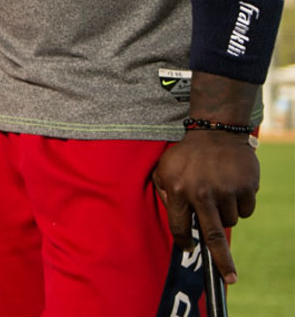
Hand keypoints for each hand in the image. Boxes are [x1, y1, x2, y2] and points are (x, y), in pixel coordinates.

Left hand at [152, 131, 257, 283]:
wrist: (215, 132)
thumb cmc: (186, 154)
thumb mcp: (164, 169)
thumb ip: (164, 194)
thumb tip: (175, 222)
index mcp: (178, 189)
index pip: (179, 226)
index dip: (184, 241)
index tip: (188, 248)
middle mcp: (201, 193)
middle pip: (212, 236)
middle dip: (221, 262)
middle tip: (229, 279)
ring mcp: (225, 190)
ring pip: (230, 221)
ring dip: (225, 213)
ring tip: (218, 190)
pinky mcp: (245, 187)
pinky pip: (246, 211)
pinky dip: (241, 204)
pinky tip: (232, 185)